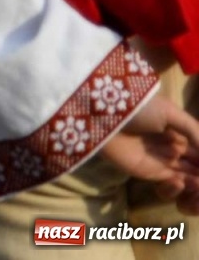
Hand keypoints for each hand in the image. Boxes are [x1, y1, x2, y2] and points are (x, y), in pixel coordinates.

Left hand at [100, 95, 198, 212]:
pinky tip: (190, 181)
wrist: (103, 115)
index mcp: (175, 127)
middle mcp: (168, 144)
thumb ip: (194, 131)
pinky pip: (171, 182)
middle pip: (193, 162)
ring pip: (186, 174)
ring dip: (197, 179)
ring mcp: (158, 158)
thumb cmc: (138, 107)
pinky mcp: (146, 172)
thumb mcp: (171, 113)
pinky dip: (183, 185)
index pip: (197, 146)